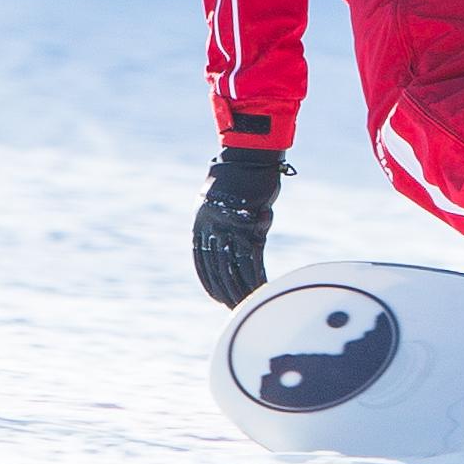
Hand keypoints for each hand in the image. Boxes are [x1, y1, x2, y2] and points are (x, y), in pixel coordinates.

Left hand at [192, 146, 287, 305]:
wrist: (248, 156)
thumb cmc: (238, 174)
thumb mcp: (220, 197)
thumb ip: (220, 219)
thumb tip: (228, 236)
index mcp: (201, 223)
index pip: (202, 262)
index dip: (210, 282)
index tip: (217, 297)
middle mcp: (211, 229)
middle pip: (217, 269)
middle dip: (226, 291)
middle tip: (234, 308)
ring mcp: (230, 229)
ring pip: (233, 269)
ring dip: (241, 289)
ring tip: (248, 303)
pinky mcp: (250, 228)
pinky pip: (252, 260)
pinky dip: (257, 277)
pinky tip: (262, 287)